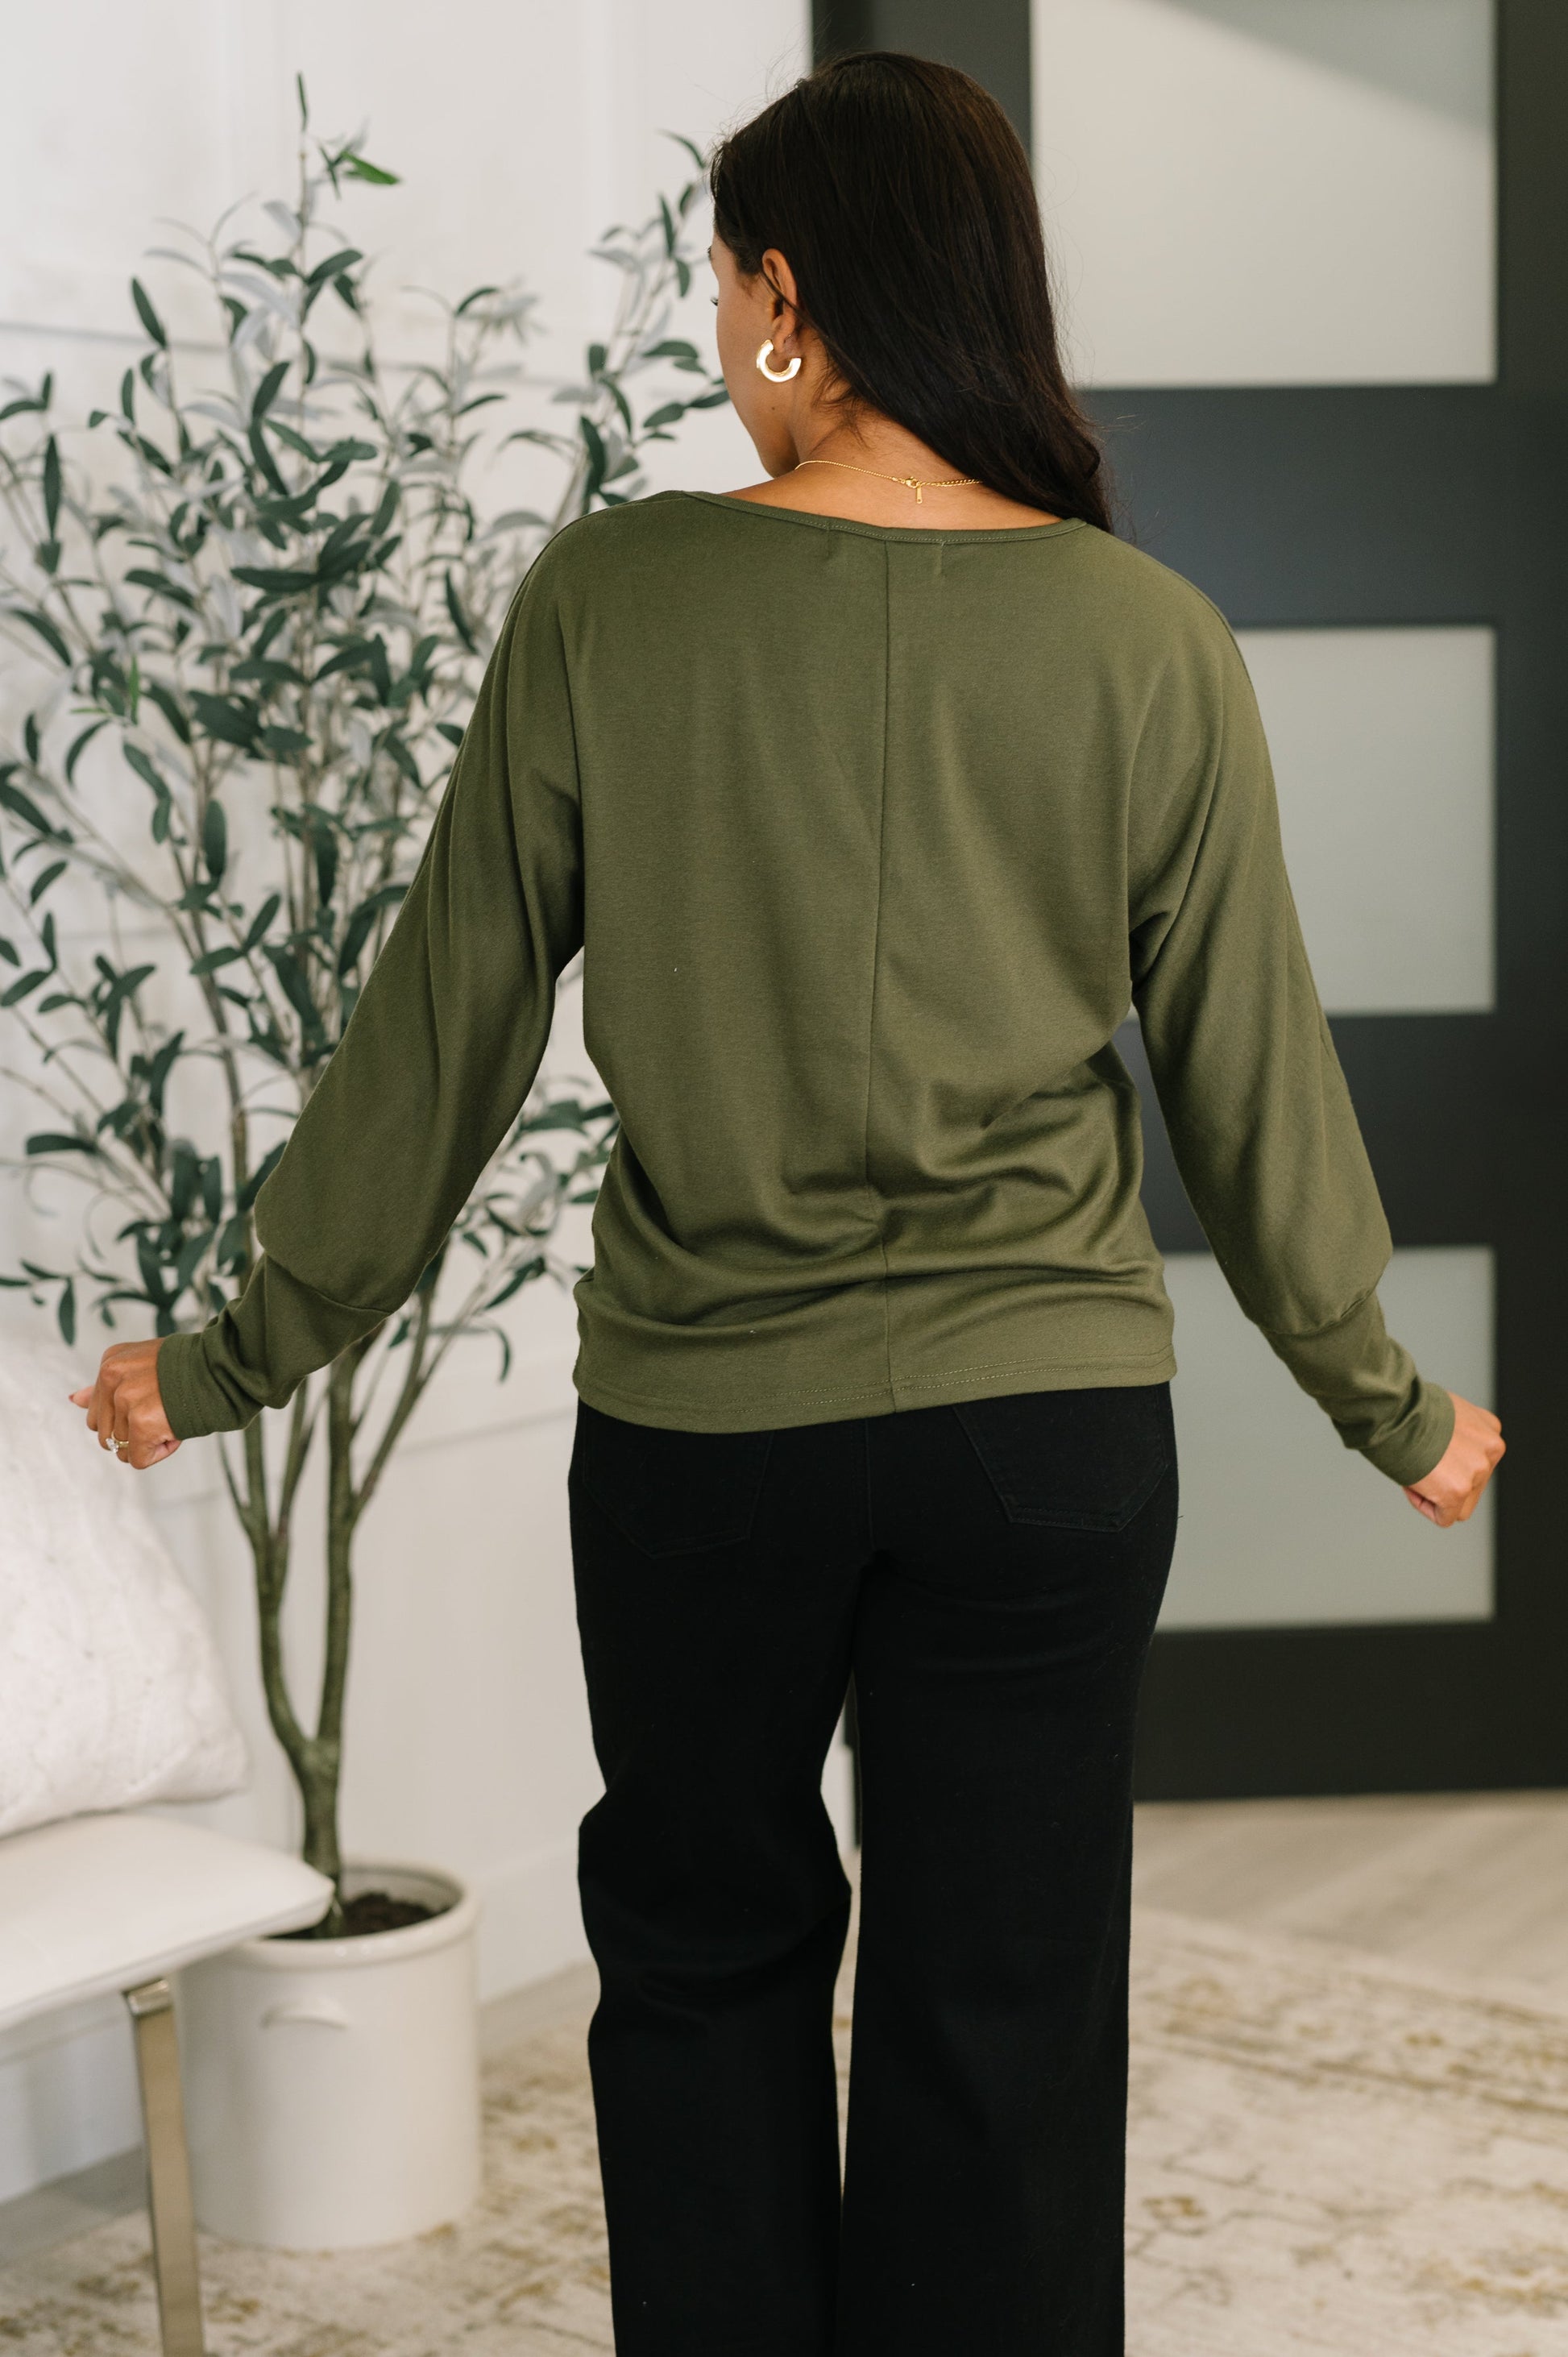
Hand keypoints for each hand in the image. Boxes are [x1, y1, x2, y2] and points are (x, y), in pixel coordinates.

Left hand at [69, 1339, 180, 1470]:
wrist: (222, 1368)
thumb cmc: (189, 1367)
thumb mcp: (141, 1365)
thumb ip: (106, 1386)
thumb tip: (74, 1400)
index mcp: (110, 1362)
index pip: (100, 1411)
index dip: (131, 1414)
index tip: (157, 1398)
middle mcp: (112, 1378)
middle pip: (106, 1433)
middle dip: (136, 1432)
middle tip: (165, 1410)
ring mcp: (125, 1400)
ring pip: (121, 1448)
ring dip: (149, 1442)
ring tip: (171, 1417)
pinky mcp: (141, 1423)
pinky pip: (137, 1460)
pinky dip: (159, 1452)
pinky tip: (175, 1431)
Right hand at [1404, 1391, 1502, 1527]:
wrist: (1393, 1411)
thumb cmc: (1407, 1409)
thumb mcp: (1446, 1414)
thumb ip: (1458, 1435)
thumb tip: (1447, 1454)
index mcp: (1490, 1429)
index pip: (1477, 1463)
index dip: (1448, 1464)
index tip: (1427, 1451)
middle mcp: (1491, 1450)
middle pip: (1472, 1486)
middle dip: (1445, 1481)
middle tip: (1420, 1463)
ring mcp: (1477, 1471)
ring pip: (1460, 1506)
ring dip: (1436, 1496)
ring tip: (1417, 1472)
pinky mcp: (1458, 1491)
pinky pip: (1444, 1518)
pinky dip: (1425, 1507)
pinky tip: (1413, 1483)